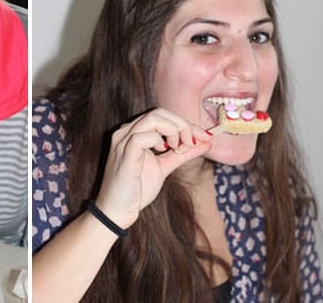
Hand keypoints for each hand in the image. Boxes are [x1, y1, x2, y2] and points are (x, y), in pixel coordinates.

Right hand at [94, 108, 212, 229]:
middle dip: (182, 124)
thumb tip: (205, 142)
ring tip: (178, 146)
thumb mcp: (164, 166)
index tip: (204, 136)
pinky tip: (163, 151)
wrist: (117, 211)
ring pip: (153, 118)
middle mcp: (126, 132)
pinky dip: (159, 140)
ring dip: (174, 130)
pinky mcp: (124, 153)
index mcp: (134, 132)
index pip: (162, 116)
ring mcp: (123, 140)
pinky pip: (143, 136)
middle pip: (159, 112)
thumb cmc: (136, 189)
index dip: (185, 123)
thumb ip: (182, 153)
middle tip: (191, 142)